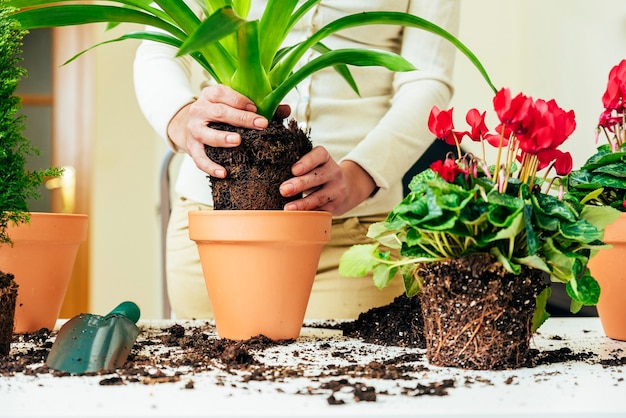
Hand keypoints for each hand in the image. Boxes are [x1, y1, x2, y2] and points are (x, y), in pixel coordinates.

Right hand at [167, 84, 288, 176]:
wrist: (187, 125)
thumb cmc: (218, 114)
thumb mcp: (233, 104)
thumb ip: (260, 107)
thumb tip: (286, 109)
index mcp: (210, 95)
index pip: (223, 93)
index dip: (240, 100)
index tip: (257, 108)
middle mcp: (199, 110)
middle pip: (219, 113)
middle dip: (241, 119)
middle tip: (260, 125)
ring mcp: (194, 130)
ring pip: (207, 134)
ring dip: (222, 138)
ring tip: (237, 141)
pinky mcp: (191, 148)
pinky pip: (199, 159)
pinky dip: (210, 167)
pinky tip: (223, 173)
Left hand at [279, 146, 376, 215]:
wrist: (345, 188)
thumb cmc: (317, 174)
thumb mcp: (313, 164)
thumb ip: (297, 166)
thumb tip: (269, 173)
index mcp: (325, 158)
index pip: (319, 155)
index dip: (307, 162)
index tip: (294, 170)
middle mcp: (333, 172)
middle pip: (317, 177)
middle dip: (300, 184)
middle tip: (283, 190)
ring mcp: (336, 189)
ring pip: (319, 197)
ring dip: (302, 204)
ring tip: (288, 208)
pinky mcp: (335, 205)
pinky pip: (321, 211)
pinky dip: (309, 214)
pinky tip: (298, 218)